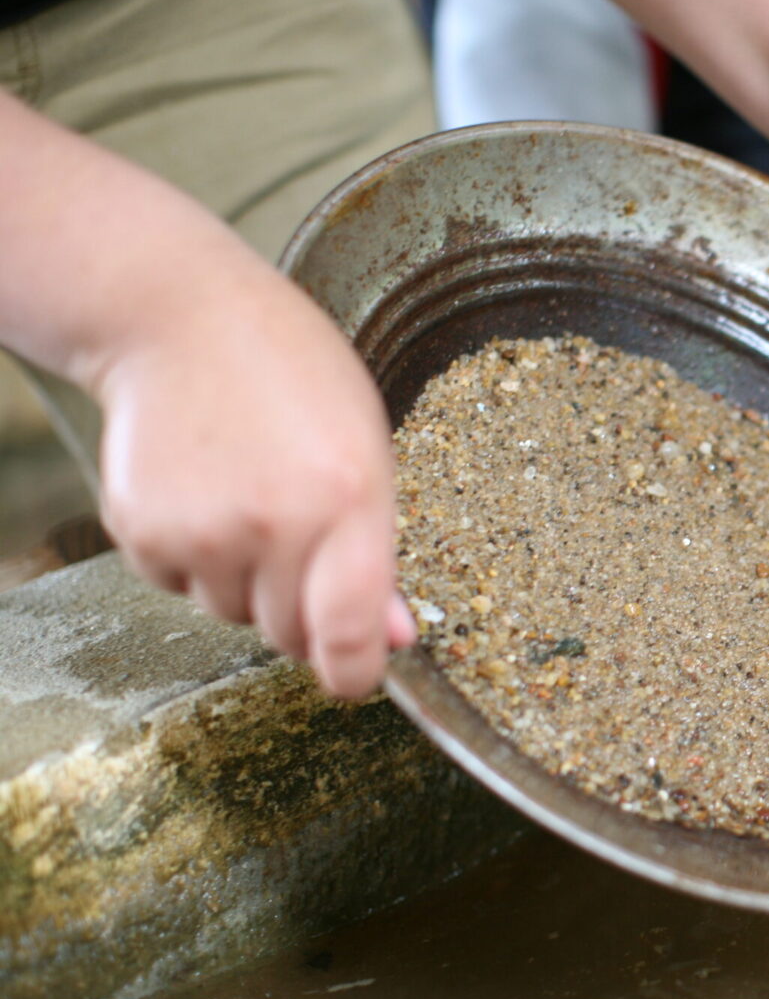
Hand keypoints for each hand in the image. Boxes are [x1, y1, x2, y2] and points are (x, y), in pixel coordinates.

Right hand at [93, 265, 414, 697]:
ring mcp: (201, 532)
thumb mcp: (366, 445)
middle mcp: (272, 525)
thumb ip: (381, 547)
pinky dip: (195, 559)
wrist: (177, 320)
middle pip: (291, 635)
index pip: (350, 634)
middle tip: (304, 544)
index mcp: (347, 501)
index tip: (358, 677)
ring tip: (251, 498)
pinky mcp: (141, 532)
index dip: (356, 673)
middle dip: (305, 612)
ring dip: (248, 581)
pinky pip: (179, 586)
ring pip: (233, 614)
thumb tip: (396, 635)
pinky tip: (206, 492)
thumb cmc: (290, 372)